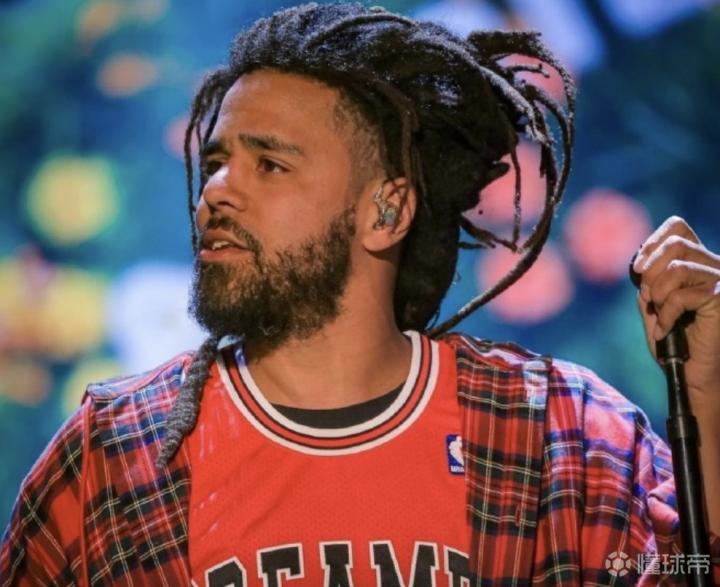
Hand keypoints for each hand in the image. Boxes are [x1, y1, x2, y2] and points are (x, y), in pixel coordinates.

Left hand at [632, 216, 719, 395]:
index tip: (638, 269)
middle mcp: (714, 266)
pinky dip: (666, 314)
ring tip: (659, 315)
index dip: (652, 243)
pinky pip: (683, 295)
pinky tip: (667, 329)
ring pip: (678, 267)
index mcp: (697, 262)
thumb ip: (649, 280)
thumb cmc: (674, 342)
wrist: (692, 374)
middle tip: (648, 299)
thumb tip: (642, 263)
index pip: (677, 227)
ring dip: (658, 294)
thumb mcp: (653, 304)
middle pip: (675, 243)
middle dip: (651, 272)